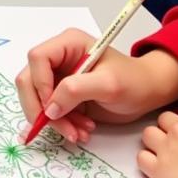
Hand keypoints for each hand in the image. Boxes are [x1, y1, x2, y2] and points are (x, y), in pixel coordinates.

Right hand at [15, 28, 177, 144]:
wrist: (148, 93)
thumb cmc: (134, 81)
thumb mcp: (109, 84)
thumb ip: (76, 90)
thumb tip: (50, 108)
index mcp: (67, 44)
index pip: (37, 58)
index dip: (41, 84)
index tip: (55, 108)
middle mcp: (57, 58)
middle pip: (29, 80)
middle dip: (43, 109)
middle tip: (64, 129)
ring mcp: (57, 76)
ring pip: (37, 99)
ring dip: (54, 121)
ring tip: (78, 133)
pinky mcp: (60, 94)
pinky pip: (48, 111)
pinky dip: (60, 125)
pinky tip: (79, 131)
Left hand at [139, 109, 177, 177]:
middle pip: (162, 121)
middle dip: (167, 132)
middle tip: (177, 146)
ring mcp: (167, 148)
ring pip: (148, 135)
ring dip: (154, 144)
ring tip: (166, 156)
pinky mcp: (158, 169)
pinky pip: (141, 158)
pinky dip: (147, 163)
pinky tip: (158, 168)